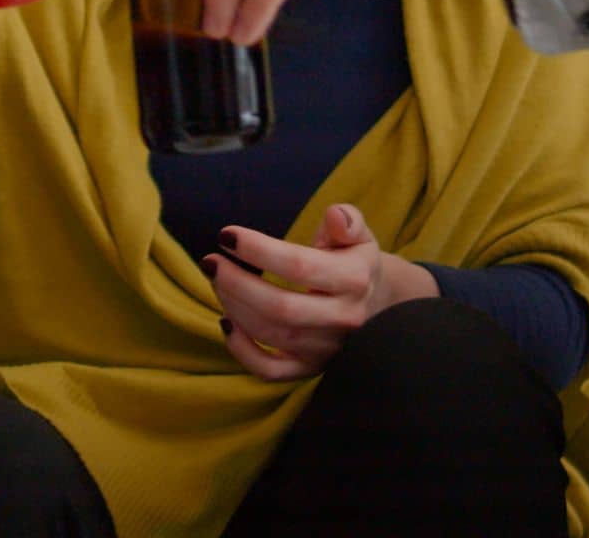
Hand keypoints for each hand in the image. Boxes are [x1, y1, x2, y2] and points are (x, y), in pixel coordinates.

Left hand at [201, 203, 437, 380]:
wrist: (378, 304)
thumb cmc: (355, 259)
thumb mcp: (358, 233)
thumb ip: (347, 220)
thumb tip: (335, 217)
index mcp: (353, 279)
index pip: (299, 266)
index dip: (259, 250)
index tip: (227, 234)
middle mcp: (342, 319)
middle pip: (280, 308)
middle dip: (237, 284)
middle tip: (210, 261)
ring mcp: (326, 349)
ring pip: (272, 336)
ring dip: (235, 307)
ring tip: (217, 279)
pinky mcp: (310, 369)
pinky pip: (271, 371)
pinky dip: (242, 352)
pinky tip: (226, 323)